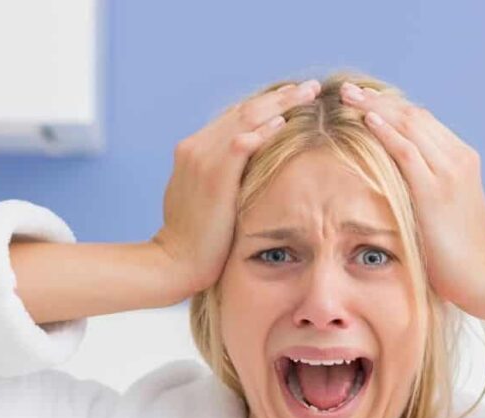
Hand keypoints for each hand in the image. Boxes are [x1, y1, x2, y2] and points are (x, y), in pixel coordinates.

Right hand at [151, 78, 321, 298]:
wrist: (175, 264)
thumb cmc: (196, 241)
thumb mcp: (206, 201)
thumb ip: (221, 181)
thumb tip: (244, 177)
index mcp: (193, 151)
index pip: (234, 118)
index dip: (265, 106)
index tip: (292, 99)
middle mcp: (195, 147)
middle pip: (243, 110)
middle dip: (279, 97)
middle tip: (310, 87)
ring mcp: (202, 158)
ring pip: (245, 118)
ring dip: (280, 103)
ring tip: (308, 94)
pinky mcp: (213, 176)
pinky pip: (240, 143)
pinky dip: (262, 130)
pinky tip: (284, 122)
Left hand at [338, 81, 484, 313]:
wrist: (478, 274)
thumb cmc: (460, 252)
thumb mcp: (451, 210)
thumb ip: (434, 190)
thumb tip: (408, 188)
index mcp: (463, 160)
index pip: (425, 122)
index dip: (393, 108)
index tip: (366, 102)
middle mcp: (458, 158)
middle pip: (415, 115)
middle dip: (380, 100)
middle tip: (350, 91)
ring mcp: (448, 172)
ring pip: (410, 124)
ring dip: (375, 107)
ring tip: (348, 96)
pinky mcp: (435, 189)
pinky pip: (406, 150)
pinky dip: (386, 131)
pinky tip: (365, 118)